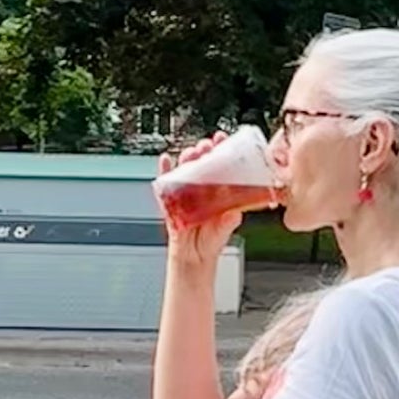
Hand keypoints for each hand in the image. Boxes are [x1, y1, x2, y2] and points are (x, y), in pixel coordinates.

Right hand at [160, 133, 243, 263]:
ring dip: (186, 159)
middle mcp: (203, 189)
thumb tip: (234, 211)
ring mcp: (186, 194)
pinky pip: (165, 184)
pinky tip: (165, 161)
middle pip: (201, 163)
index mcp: (218, 191)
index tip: (222, 140)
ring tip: (190, 154)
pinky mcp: (172, 202)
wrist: (195, 258)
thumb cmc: (212, 241)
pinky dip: (164, 171)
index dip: (221, 150)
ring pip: (184, 170)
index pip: (220, 165)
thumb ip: (230, 219)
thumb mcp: (227, 227)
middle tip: (205, 147)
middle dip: (202, 151)